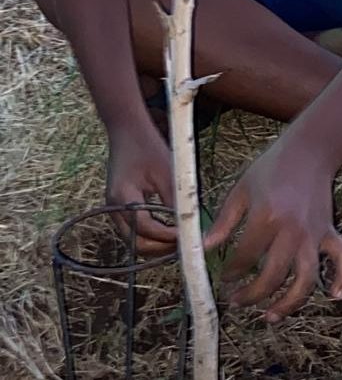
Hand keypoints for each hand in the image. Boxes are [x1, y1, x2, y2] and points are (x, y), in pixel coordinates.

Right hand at [107, 126, 176, 254]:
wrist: (128, 132)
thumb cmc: (149, 147)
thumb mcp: (167, 171)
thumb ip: (175, 200)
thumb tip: (189, 225)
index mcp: (123, 196)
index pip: (145, 227)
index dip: (167, 236)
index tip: (187, 237)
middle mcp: (113, 208)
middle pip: (135, 242)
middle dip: (161, 249)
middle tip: (185, 245)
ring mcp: (113, 210)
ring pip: (133, 241)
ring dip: (156, 246)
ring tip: (180, 241)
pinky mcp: (118, 209)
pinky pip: (133, 231)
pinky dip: (150, 236)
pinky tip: (169, 231)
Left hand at [204, 142, 341, 322]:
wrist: (308, 151)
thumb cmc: (272, 168)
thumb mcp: (241, 189)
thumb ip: (224, 221)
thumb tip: (205, 248)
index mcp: (266, 218)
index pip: (244, 257)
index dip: (231, 272)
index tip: (224, 277)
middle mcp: (291, 231)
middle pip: (272, 276)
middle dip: (251, 295)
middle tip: (237, 300)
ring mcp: (313, 234)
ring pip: (305, 279)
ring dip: (289, 303)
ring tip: (270, 316)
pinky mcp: (329, 232)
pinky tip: (334, 295)